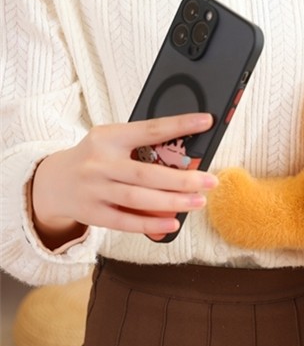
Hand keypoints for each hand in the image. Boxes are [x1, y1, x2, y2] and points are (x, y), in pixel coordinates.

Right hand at [31, 113, 217, 246]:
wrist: (52, 181)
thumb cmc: (96, 159)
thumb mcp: (112, 143)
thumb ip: (142, 147)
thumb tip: (186, 159)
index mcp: (108, 137)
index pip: (149, 130)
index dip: (179, 125)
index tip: (206, 122)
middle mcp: (99, 163)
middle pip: (146, 173)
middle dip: (182, 179)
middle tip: (210, 181)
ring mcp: (94, 189)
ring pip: (138, 198)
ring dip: (172, 202)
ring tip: (199, 202)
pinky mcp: (92, 213)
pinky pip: (125, 221)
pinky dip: (151, 224)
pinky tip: (173, 223)